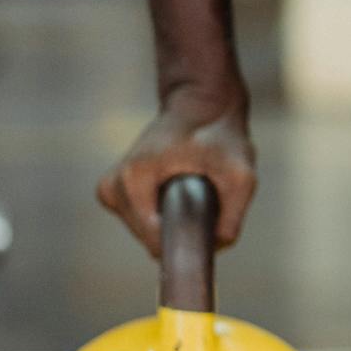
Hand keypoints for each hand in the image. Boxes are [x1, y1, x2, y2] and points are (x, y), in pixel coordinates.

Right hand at [96, 89, 255, 257]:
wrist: (200, 105)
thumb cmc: (219, 135)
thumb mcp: (241, 173)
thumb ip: (233, 216)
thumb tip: (217, 245)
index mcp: (133, 178)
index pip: (155, 239)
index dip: (187, 241)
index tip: (208, 224)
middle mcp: (113, 186)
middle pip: (150, 239)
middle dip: (182, 227)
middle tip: (205, 197)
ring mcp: (110, 189)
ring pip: (147, 234)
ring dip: (174, 219)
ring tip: (192, 189)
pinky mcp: (114, 193)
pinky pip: (143, 223)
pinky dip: (164, 214)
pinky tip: (177, 191)